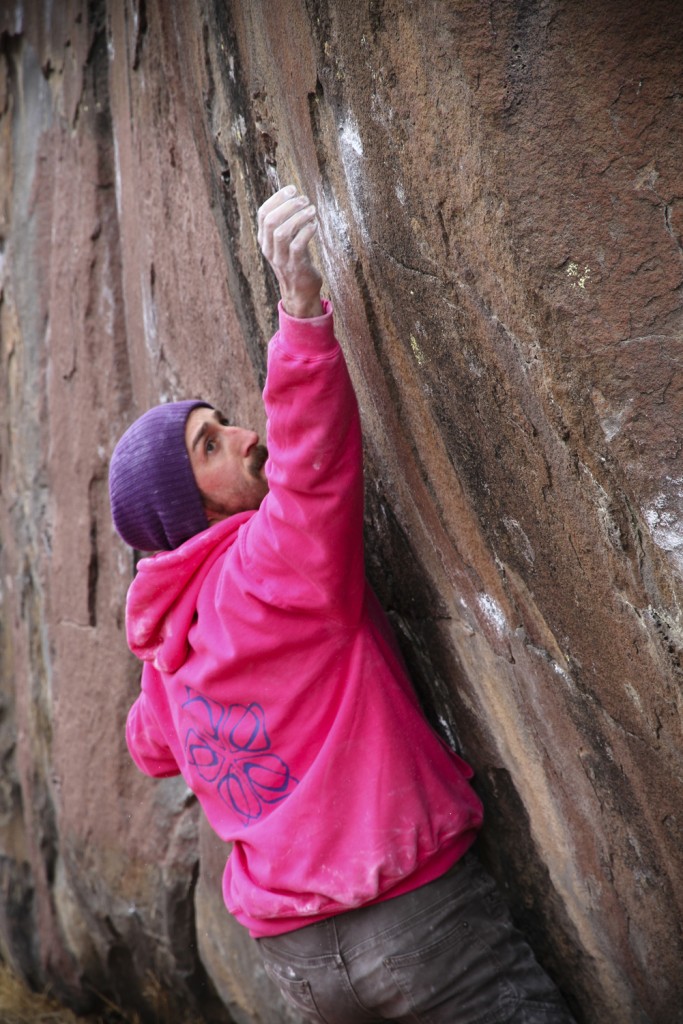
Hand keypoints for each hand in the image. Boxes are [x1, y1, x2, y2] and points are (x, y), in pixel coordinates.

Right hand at [257, 185, 323, 318]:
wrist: (300, 292)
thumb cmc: (296, 261)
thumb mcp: (285, 243)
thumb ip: (285, 223)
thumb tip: (295, 197)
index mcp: (264, 240)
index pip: (263, 213)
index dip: (277, 198)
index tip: (293, 190)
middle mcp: (269, 249)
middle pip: (271, 220)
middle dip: (288, 205)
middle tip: (305, 199)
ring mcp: (281, 259)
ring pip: (282, 232)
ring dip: (298, 217)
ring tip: (312, 210)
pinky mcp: (295, 266)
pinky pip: (297, 245)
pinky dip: (307, 231)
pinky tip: (315, 225)